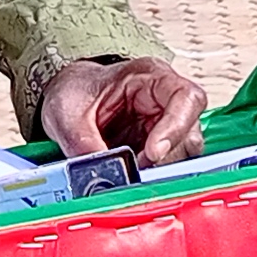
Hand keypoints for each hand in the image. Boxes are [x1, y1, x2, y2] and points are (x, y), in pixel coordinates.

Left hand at [39, 57, 211, 167]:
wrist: (70, 100)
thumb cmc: (75, 92)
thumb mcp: (67, 112)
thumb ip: (82, 142)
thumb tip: (100, 173)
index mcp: (149, 77)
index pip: (185, 97)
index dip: (176, 126)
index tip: (154, 152)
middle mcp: (166, 102)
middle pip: (189, 134)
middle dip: (163, 160)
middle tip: (133, 174)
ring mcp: (167, 128)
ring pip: (183, 157)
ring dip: (157, 172)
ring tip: (126, 176)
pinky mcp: (160, 151)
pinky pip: (167, 170)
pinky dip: (150, 179)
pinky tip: (128, 179)